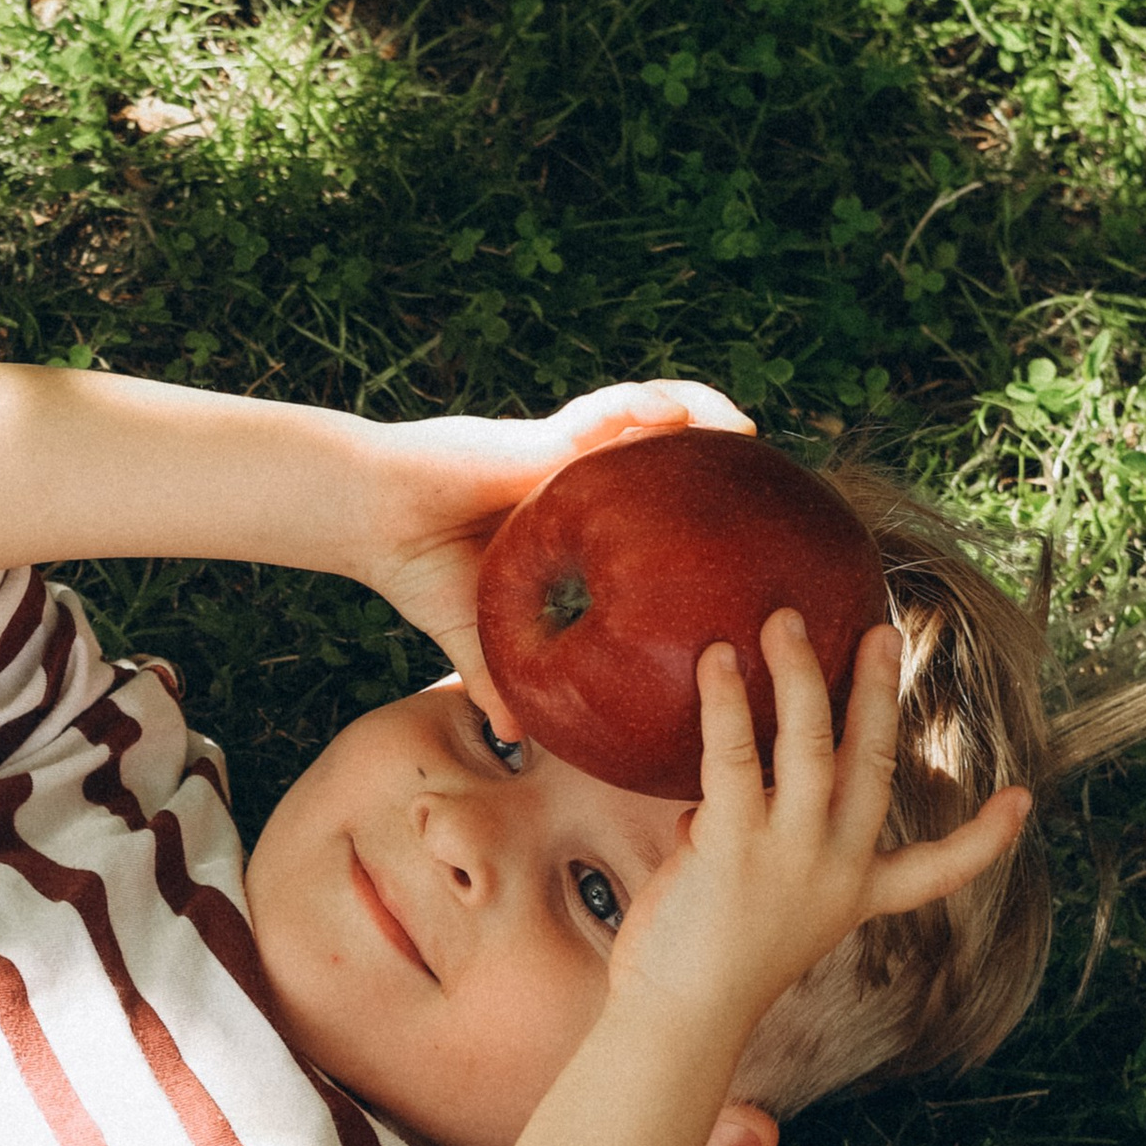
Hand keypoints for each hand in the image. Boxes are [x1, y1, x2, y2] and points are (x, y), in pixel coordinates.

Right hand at [358, 379, 752, 713]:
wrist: (372, 517)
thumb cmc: (418, 568)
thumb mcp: (474, 634)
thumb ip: (503, 677)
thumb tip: (520, 739)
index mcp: (574, 522)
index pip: (649, 513)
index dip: (697, 521)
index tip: (748, 550)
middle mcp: (580, 480)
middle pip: (667, 457)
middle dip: (720, 462)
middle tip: (773, 486)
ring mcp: (567, 451)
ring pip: (649, 415)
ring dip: (700, 413)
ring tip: (744, 432)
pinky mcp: (544, 434)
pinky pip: (607, 409)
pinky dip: (645, 406)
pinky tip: (678, 415)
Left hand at [607, 612, 1033, 1041]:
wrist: (677, 1023)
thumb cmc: (698, 978)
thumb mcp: (747, 913)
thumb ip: (742, 855)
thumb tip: (700, 816)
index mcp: (853, 898)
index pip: (938, 871)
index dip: (984, 838)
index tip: (1022, 802)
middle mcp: (835, 870)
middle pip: (874, 764)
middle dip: (882, 693)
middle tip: (885, 631)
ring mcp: (791, 853)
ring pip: (811, 743)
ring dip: (801, 675)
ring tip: (785, 620)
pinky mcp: (735, 844)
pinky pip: (735, 755)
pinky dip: (725, 703)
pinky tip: (714, 659)